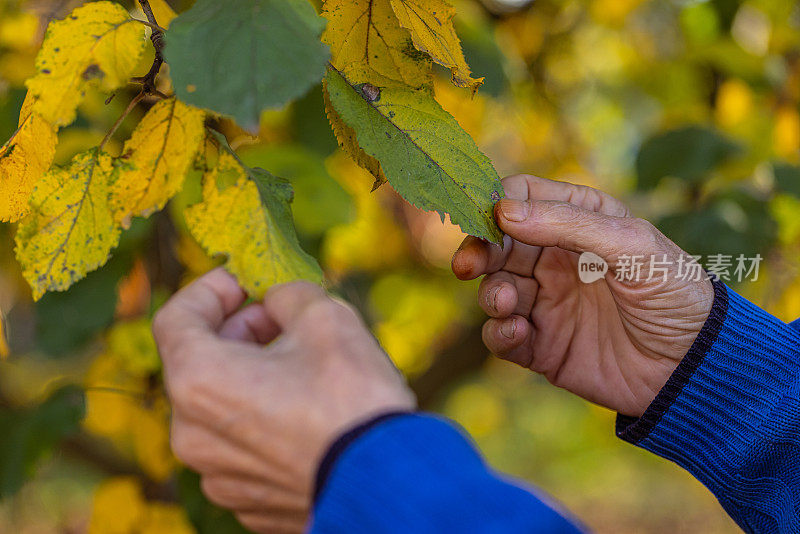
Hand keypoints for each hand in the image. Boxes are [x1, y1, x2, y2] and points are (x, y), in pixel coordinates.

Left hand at [152, 269, 414, 532]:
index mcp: (198, 382)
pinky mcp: (247, 500)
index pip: (175, 318)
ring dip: (250, 376)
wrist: (389, 480)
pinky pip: (243, 446)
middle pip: (198, 364)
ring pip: (221, 408)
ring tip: (301, 365)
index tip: (244, 282)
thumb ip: (287, 294)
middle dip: (237, 331)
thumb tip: (277, 300)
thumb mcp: (325, 316)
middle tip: (280, 319)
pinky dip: (263, 420)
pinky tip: (306, 412)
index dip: (209, 289)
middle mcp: (192, 435)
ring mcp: (218, 475)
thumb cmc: (351, 396)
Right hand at [452, 175, 713, 416]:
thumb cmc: (673, 293)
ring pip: (494, 288)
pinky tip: (518, 332)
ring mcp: (547, 303)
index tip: (487, 217)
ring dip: (492, 293)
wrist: (696, 369)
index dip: (497, 203)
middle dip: (479, 251)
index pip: (523, 198)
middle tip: (468, 263)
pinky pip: (503, 336)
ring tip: (507, 301)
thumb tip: (502, 210)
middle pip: (497, 244)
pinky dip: (500, 333)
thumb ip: (568, 224)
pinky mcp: (542, 346)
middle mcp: (556, 259)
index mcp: (579, 222)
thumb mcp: (631, 246)